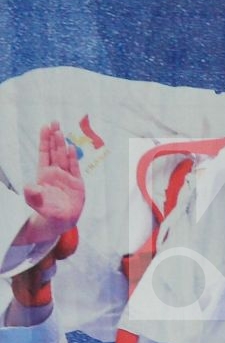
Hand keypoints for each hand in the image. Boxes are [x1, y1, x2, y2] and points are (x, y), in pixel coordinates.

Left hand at [14, 124, 83, 247]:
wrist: (60, 220)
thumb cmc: (47, 210)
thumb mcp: (36, 202)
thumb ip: (32, 194)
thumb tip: (29, 186)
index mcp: (44, 173)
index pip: (44, 153)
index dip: (44, 140)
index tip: (45, 127)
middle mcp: (55, 172)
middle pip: (54, 151)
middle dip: (53, 137)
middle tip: (54, 122)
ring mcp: (67, 177)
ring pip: (64, 157)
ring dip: (62, 144)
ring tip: (60, 131)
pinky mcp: (77, 183)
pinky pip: (75, 168)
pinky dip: (73, 158)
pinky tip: (71, 148)